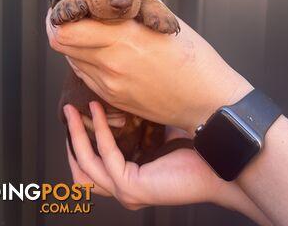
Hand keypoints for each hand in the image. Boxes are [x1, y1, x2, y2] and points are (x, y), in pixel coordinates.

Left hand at [46, 10, 251, 133]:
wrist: (208, 103)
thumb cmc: (194, 60)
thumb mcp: (165, 23)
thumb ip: (138, 6)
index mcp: (124, 38)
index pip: (66, 29)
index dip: (60, 15)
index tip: (68, 6)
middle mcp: (110, 63)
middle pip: (61, 44)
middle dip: (62, 27)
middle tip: (73, 17)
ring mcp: (109, 85)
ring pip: (71, 60)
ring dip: (75, 46)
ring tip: (91, 35)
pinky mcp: (113, 98)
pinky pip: (87, 76)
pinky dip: (88, 62)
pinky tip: (105, 54)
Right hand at [63, 101, 270, 224]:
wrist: (219, 159)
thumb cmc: (195, 147)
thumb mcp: (156, 132)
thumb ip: (138, 123)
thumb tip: (123, 97)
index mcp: (129, 177)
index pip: (91, 165)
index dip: (79, 140)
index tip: (77, 112)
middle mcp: (123, 188)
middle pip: (81, 169)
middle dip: (70, 138)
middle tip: (68, 111)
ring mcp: (126, 191)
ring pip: (86, 164)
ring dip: (76, 134)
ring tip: (74, 109)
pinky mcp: (131, 187)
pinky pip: (106, 155)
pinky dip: (99, 131)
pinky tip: (98, 111)